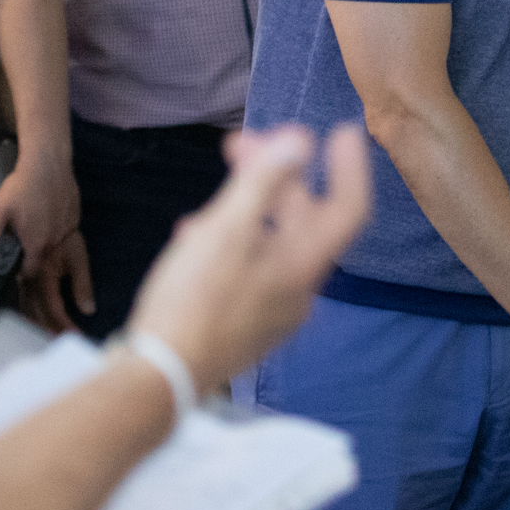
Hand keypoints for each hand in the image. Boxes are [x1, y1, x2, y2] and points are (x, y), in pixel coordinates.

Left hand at [0, 150, 90, 331]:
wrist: (49, 164)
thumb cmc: (24, 184)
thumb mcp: (0, 208)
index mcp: (34, 246)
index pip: (29, 282)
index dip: (28, 303)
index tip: (27, 322)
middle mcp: (52, 247)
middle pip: (53, 287)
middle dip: (56, 315)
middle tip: (62, 335)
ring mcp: (65, 238)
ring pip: (70, 275)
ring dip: (76, 296)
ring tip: (82, 316)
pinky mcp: (73, 229)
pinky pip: (79, 258)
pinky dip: (81, 275)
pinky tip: (83, 285)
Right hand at [125, 125, 371, 390]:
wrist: (158, 379)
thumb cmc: (193, 299)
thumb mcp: (225, 230)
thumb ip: (263, 182)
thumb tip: (301, 140)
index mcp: (302, 268)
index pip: (348, 210)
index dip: (350, 167)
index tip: (342, 130)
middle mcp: (297, 292)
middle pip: (302, 222)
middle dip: (278, 176)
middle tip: (242, 143)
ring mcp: (270, 312)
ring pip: (271, 243)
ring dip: (250, 205)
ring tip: (217, 183)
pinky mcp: (242, 325)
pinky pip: (249, 268)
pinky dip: (233, 240)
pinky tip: (195, 232)